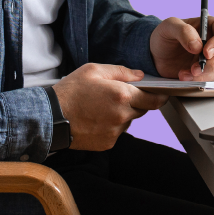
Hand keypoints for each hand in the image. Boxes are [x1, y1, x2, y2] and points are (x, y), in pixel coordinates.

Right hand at [52, 63, 167, 150]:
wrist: (51, 117)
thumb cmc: (70, 91)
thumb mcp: (93, 70)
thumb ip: (121, 71)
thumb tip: (140, 75)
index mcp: (121, 95)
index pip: (153, 99)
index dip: (160, 96)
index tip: (162, 94)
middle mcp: (121, 115)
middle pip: (142, 110)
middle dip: (135, 102)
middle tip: (117, 96)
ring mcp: (115, 131)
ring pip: (128, 121)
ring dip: (122, 114)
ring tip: (101, 107)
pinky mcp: (108, 143)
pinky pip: (117, 132)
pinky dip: (112, 125)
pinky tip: (96, 118)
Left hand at [150, 16, 213, 81]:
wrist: (155, 54)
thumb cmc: (164, 36)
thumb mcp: (169, 27)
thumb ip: (183, 31)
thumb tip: (197, 45)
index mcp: (210, 26)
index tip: (206, 52)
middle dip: (213, 63)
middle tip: (195, 67)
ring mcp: (212, 58)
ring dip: (204, 74)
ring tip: (185, 73)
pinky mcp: (206, 71)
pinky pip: (210, 78)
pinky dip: (197, 80)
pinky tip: (184, 76)